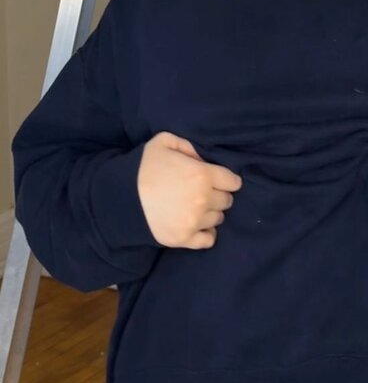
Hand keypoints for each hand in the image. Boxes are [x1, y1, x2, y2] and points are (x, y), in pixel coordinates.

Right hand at [137, 130, 241, 248]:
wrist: (119, 198)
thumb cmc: (142, 168)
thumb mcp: (163, 142)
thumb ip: (187, 146)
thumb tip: (201, 158)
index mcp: (202, 174)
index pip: (233, 182)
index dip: (228, 180)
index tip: (219, 180)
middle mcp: (203, 199)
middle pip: (227, 201)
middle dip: (218, 195)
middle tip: (204, 193)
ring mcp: (194, 221)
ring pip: (218, 219)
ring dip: (211, 213)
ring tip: (196, 208)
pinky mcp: (184, 239)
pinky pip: (209, 239)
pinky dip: (207, 233)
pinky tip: (198, 225)